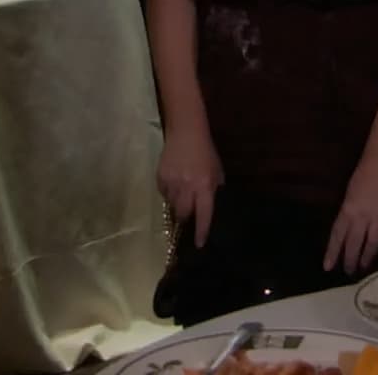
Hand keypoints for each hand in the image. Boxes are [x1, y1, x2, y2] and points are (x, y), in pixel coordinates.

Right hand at [158, 127, 222, 247]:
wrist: (186, 133)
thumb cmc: (205, 152)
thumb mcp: (216, 171)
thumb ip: (214, 189)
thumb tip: (210, 206)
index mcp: (205, 186)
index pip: (204, 214)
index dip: (201, 230)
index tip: (200, 244)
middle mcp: (188, 187)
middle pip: (183, 214)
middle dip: (186, 218)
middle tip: (188, 217)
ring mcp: (172, 183)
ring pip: (172, 205)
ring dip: (177, 205)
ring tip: (181, 195)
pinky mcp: (160, 178)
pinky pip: (163, 194)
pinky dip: (168, 193)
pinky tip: (173, 184)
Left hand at [324, 153, 377, 273]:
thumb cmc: (364, 173)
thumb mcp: (350, 194)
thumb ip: (350, 211)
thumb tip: (350, 226)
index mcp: (348, 210)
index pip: (337, 236)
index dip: (332, 252)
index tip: (328, 267)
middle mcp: (361, 217)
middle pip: (354, 243)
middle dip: (350, 259)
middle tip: (348, 271)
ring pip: (372, 243)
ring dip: (367, 256)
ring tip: (364, 266)